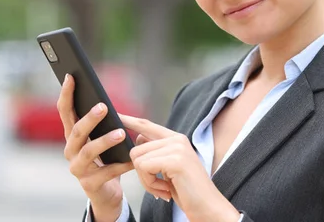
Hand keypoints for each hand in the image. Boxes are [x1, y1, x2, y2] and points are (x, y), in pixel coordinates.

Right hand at [57, 74, 133, 221]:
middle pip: (76, 131)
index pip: (65, 112)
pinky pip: (105, 173)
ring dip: (104, 141)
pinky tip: (132, 159)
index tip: (70, 76)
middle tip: (103, 106)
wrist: (106, 193)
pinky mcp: (89, 185)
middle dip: (89, 118)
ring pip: (87, 152)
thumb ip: (101, 123)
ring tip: (121, 133)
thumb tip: (105, 102)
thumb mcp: (102, 138)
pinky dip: (120, 165)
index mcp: (72, 136)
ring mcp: (77, 169)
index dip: (66, 94)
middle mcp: (70, 151)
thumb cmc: (105, 159)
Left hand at [120, 114, 240, 221]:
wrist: (208, 208)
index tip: (115, 115)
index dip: (129, 120)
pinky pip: (144, 168)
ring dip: (146, 181)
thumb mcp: (169, 168)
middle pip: (136, 149)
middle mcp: (177, 139)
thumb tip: (138, 138)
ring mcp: (177, 148)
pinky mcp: (175, 160)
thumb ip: (155, 152)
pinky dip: (150, 184)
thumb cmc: (188, 191)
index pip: (146, 125)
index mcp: (176, 139)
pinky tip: (166, 190)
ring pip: (138, 159)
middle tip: (159, 186)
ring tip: (164, 188)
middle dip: (142, 174)